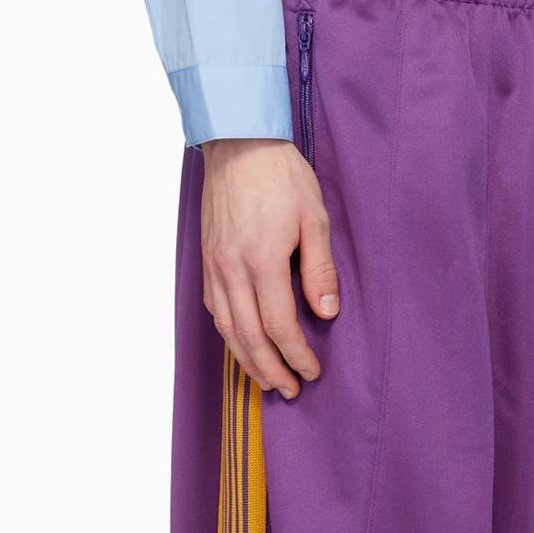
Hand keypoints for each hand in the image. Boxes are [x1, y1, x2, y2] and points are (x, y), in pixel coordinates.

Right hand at [200, 137, 339, 399]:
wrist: (237, 142)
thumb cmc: (281, 175)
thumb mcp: (315, 218)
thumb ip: (320, 270)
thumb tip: (326, 314)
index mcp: (263, 260)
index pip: (279, 325)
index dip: (297, 355)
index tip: (312, 371)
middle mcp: (232, 268)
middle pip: (249, 337)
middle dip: (271, 370)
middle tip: (290, 391)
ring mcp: (215, 265)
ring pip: (227, 328)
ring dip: (247, 360)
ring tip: (266, 381)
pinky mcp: (207, 259)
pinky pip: (215, 308)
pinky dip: (229, 335)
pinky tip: (242, 345)